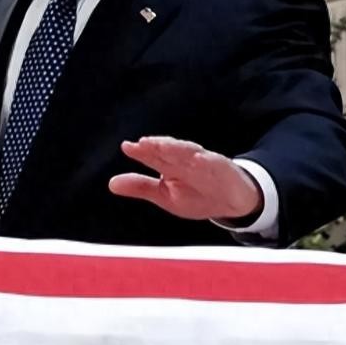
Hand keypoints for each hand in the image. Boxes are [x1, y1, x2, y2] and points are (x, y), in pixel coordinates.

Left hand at [108, 136, 262, 220]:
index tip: (127, 146)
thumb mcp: (165, 196)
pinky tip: (198, 159)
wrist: (233, 201)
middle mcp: (185, 160)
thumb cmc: (197, 194)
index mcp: (170, 165)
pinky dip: (207, 161)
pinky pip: (215, 164)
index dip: (141, 151)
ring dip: (177, 148)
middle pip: (169, 150)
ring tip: (162, 146)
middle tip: (143, 143)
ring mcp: (205, 162)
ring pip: (190, 153)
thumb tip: (112, 184)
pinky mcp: (223, 168)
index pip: (154, 156)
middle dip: (156, 146)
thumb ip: (140, 187)